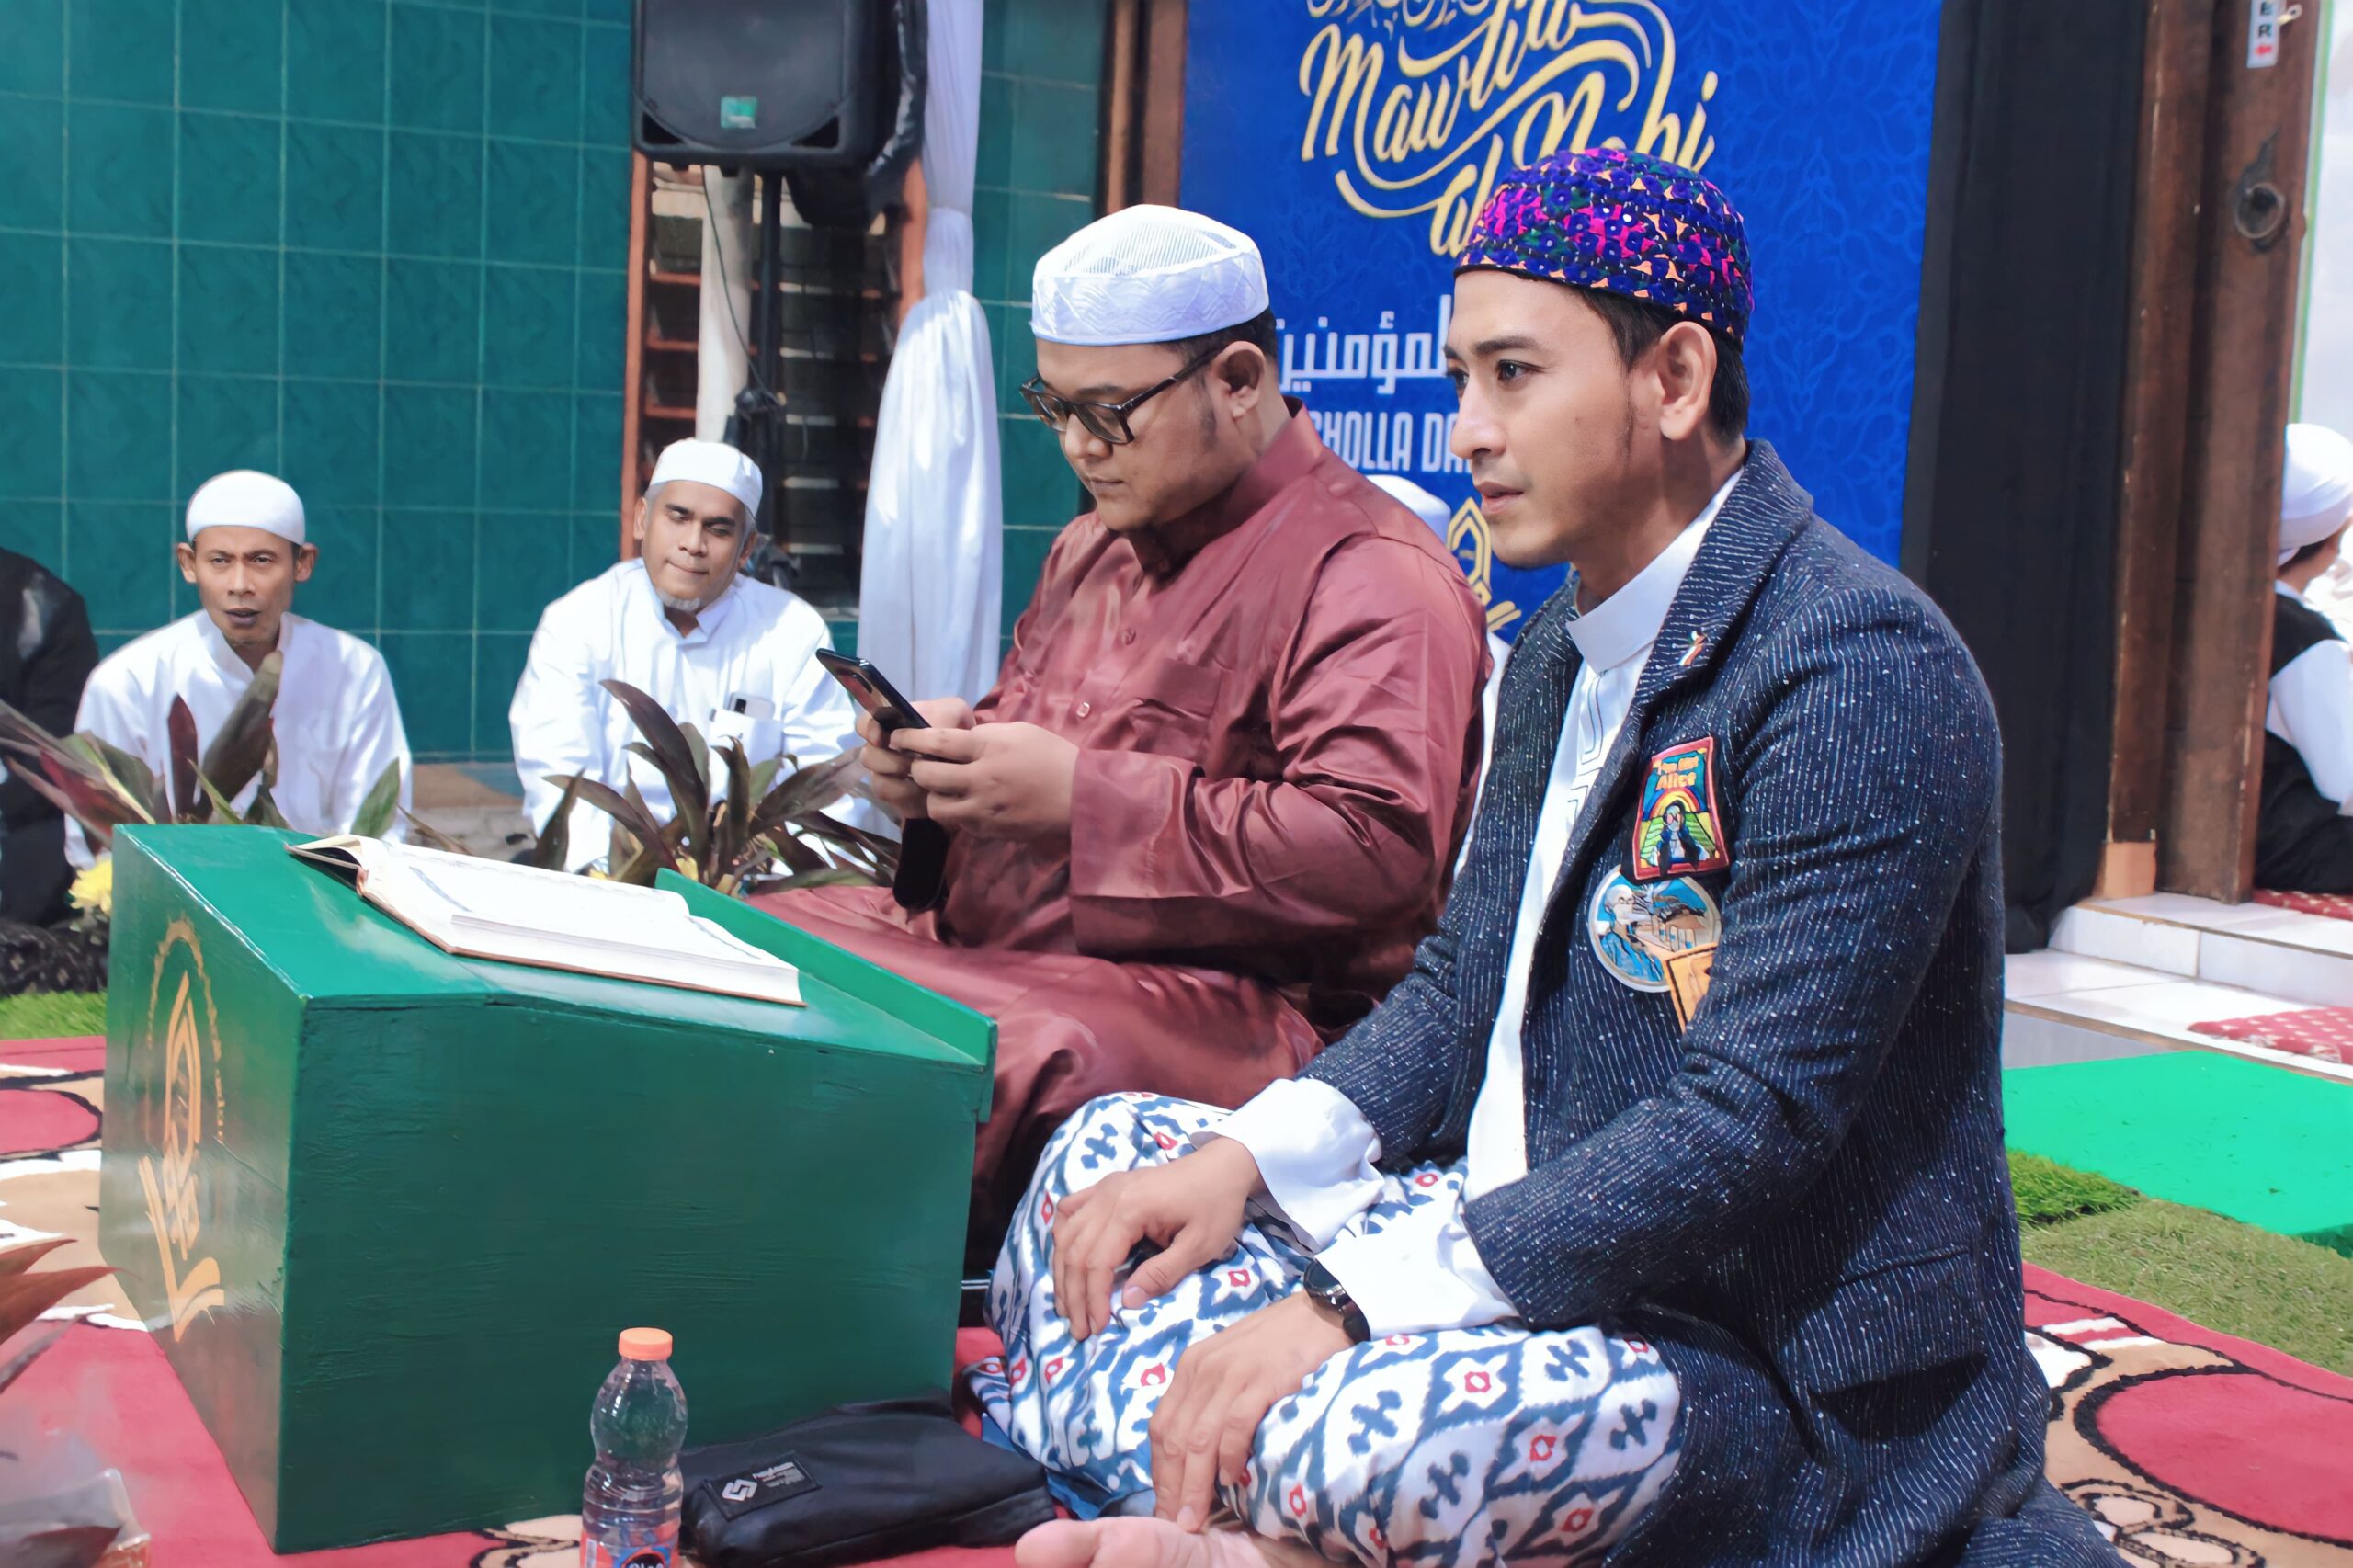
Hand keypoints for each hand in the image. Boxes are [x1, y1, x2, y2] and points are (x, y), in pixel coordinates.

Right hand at [857, 697, 972, 819]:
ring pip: (880, 784)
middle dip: (888, 760)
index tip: (883, 736)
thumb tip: (923, 728)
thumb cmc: (958, 731)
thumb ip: (940, 713)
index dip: (868, 730)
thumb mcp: (955, 712)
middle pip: (868, 757)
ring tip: (924, 781)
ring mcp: (889, 778)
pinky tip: (931, 794)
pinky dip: (914, 800)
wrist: (974, 761)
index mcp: (890, 726)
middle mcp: (883, 752)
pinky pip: (898, 805)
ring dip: (901, 783)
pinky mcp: (901, 802)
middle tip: (911, 761)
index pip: (863, 724)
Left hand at [892, 721, 1078, 840]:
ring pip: (935, 806)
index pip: (937, 742)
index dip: (910, 739)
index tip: (897, 737)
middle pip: (927, 776)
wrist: (1080, 797)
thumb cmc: (1052, 757)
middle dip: (917, 769)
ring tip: (943, 789)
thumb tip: (956, 741)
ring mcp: (983, 808)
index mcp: (988, 748)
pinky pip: (957, 823)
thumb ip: (984, 736)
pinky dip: (955, 813)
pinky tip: (965, 804)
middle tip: (919, 765)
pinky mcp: (988, 830)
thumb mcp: (1019, 732)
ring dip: (932, 796)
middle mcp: (980, 779)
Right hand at [1051, 1137, 1260, 1341]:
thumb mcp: (1200, 1245)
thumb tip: (1127, 1302)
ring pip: (1066, 1234)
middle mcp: (1108, 1196)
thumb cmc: (1216, 1205)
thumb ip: (1163, 1274)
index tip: (1096, 1328)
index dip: (1093, 1299)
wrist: (1223, 1165)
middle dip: (1073, 1295)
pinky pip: (1070, 1211)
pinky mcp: (1106, 1186)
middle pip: (1075, 1251)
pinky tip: (1066, 1259)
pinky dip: (1062, 1237)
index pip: (1097, 1262)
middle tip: (1078, 1329)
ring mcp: (1104, 1188)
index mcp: (1130, 1210)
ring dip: (1063, 1273)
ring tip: (1067, 1306)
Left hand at [1148, 1291, 1351, 1531]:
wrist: (1321, 1310)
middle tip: (1175, 1522)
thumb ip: (1210, 1398)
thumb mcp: (1231, 1364)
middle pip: (1173, 1439)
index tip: (1164, 1504)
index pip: (1160, 1427)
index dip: (1159, 1472)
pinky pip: (1235, 1427)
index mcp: (1190, 1366)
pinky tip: (1233, 1481)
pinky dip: (1230, 1458)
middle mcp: (1202, 1370)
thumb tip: (1197, 1452)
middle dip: (1171, 1486)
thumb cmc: (1279, 1342)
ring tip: (1195, 1517)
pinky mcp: (1260, 1380)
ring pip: (1198, 1440)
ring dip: (1194, 1484)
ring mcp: (1230, 1375)